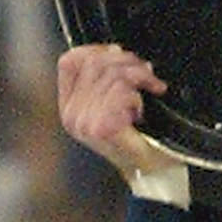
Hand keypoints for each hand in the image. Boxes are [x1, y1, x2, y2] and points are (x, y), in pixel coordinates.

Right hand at [56, 44, 178, 184]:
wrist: (151, 173)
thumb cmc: (139, 137)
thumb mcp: (114, 101)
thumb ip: (106, 77)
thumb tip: (114, 48)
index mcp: (69, 106)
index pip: (70, 60)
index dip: (97, 49)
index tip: (121, 55)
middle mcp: (71, 115)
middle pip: (95, 63)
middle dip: (127, 61)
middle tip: (147, 74)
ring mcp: (84, 123)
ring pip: (112, 75)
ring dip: (139, 78)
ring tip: (149, 92)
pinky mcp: (102, 128)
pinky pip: (121, 91)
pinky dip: (138, 96)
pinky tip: (140, 113)